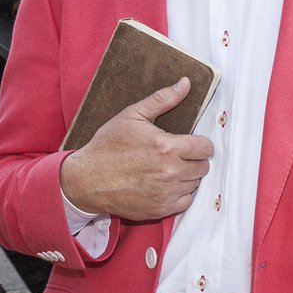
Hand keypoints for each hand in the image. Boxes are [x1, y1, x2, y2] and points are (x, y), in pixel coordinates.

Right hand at [59, 77, 213, 220]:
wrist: (86, 180)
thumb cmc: (107, 146)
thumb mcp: (132, 115)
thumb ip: (162, 99)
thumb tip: (185, 83)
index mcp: (167, 147)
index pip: (206, 148)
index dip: (201, 144)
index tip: (192, 143)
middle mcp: (170, 172)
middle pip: (203, 167)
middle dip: (195, 159)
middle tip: (179, 155)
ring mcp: (165, 193)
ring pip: (195, 184)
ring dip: (187, 177)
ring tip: (169, 169)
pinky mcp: (159, 209)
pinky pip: (185, 202)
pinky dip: (180, 194)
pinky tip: (166, 185)